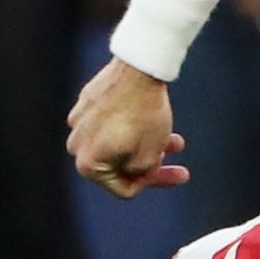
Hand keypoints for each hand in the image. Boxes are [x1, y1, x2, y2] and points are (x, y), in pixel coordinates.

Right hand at [68, 58, 188, 198]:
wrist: (138, 70)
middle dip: (152, 166)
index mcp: (88, 165)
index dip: (150, 182)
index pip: (123, 188)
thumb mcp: (149, 157)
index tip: (172, 170)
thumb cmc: (143, 116)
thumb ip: (140, 174)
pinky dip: (131, 127)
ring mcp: (79, 122)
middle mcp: (76, 145)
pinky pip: (110, 124)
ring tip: (177, 142)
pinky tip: (157, 123)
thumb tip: (133, 172)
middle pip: (120, 165)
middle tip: (182, 170)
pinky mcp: (87, 103)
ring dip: (146, 146)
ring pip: (118, 143)